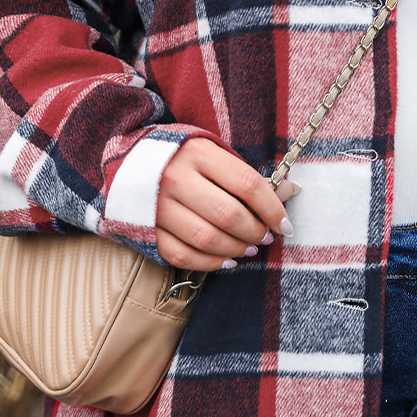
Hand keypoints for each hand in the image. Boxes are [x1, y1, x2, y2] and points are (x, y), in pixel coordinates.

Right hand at [156, 138, 298, 271]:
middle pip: (229, 215)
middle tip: (265, 237)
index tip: (285, 225)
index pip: (247, 184)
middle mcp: (176, 179)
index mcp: (199, 154)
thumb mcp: (212, 153)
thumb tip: (288, 192)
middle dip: (255, 232)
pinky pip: (182, 255)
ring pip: (207, 239)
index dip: (272, 208)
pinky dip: (209, 263)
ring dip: (236, 249)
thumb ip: (244, 174)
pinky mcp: (146, 229)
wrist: (128, 162)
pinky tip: (227, 260)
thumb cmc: (182, 158)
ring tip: (249, 248)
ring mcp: (158, 206)